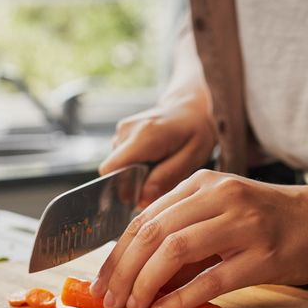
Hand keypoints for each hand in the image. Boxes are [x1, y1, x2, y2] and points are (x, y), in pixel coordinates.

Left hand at [90, 170, 307, 307]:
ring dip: (145, 283)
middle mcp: (219, 196)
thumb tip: (140, 279)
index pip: (144, 219)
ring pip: (174, 250)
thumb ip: (186, 239)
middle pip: (152, 233)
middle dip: (123, 271)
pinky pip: (211, 278)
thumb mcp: (224, 216)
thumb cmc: (275, 222)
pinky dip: (181, 298)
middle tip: (109, 301)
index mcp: (203, 184)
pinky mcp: (263, 254)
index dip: (117, 254)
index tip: (101, 283)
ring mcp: (242, 223)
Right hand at [99, 98, 216, 205]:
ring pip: (118, 167)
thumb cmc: (195, 131)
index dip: (122, 189)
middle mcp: (126, 131)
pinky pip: (122, 160)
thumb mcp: (192, 156)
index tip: (141, 196)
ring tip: (159, 165)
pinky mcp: (121, 134)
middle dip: (132, 184)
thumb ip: (166, 177)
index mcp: (144, 136)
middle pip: (114, 172)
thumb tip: (141, 199)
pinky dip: (135, 166)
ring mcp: (121, 131)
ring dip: (136, 175)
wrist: (189, 107)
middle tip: (159, 179)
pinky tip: (153, 159)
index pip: (112, 169)